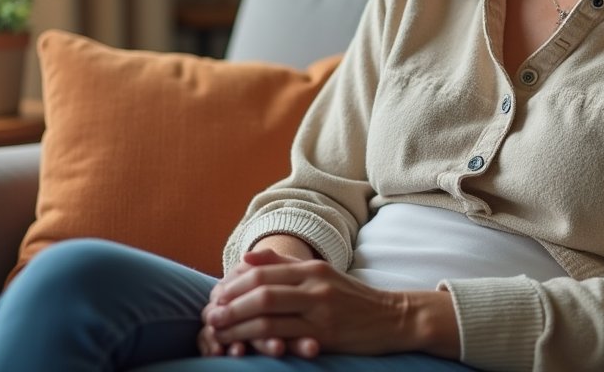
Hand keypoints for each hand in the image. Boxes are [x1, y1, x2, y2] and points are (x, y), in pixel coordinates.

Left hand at [200, 248, 459, 359]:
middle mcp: (314, 284)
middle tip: (208, 316)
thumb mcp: (322, 274)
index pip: (261, 270)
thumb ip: (285, 264)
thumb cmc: (353, 299)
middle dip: (228, 304)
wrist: (395, 318)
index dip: (232, 284)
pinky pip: (284, 336)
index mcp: (311, 268)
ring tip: (217, 333)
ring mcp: (320, 309)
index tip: (214, 296)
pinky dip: (258, 341)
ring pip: (267, 314)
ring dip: (236, 325)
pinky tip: (244, 347)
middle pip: (260, 289)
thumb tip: (247, 257)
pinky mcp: (325, 334)